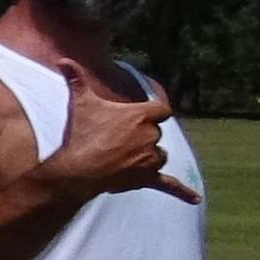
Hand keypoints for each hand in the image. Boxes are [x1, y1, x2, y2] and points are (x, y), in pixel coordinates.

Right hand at [45, 66, 196, 204]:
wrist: (77, 169)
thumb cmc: (81, 134)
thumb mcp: (80, 103)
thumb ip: (76, 80)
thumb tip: (63, 60)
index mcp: (141, 116)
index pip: (161, 109)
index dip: (154, 111)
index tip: (146, 112)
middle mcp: (151, 136)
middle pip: (156, 134)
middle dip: (141, 135)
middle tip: (116, 139)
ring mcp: (150, 158)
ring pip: (159, 155)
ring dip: (148, 155)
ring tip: (123, 157)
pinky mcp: (147, 178)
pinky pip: (169, 184)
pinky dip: (183, 192)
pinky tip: (196, 200)